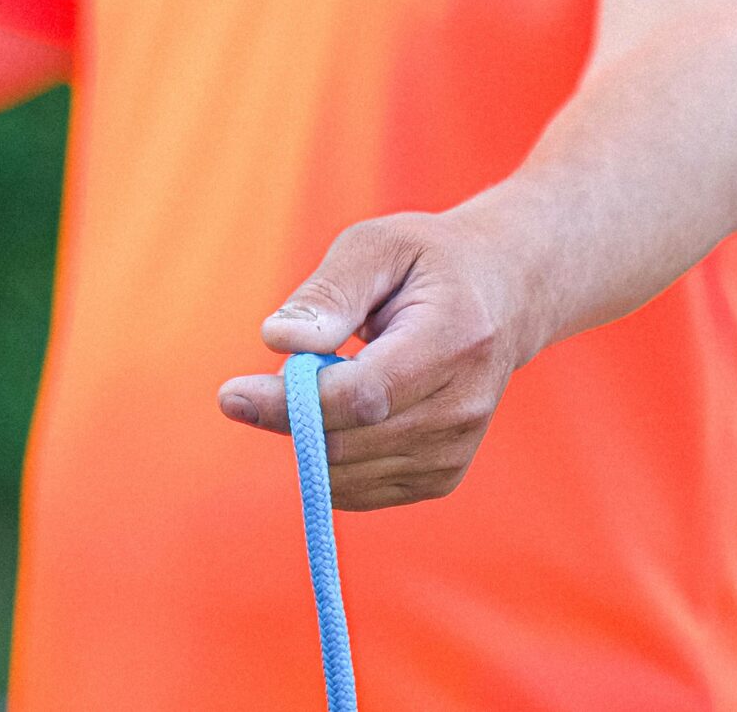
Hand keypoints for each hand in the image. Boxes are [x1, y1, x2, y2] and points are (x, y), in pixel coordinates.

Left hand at [214, 210, 537, 510]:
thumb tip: (279, 339)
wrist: (504, 296)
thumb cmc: (428, 263)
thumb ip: (329, 291)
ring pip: (349, 475)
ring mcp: (458, 448)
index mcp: (453, 339)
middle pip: (350, 442)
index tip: (231, 395)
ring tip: (319, 384)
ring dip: (308, 438)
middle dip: (287, 420)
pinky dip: (330, 460)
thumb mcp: (378, 245)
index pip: (363, 395)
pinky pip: (362, 490)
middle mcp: (464, 406)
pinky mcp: (443, 476)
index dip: (291, 404)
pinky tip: (337, 415)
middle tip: (255, 386)